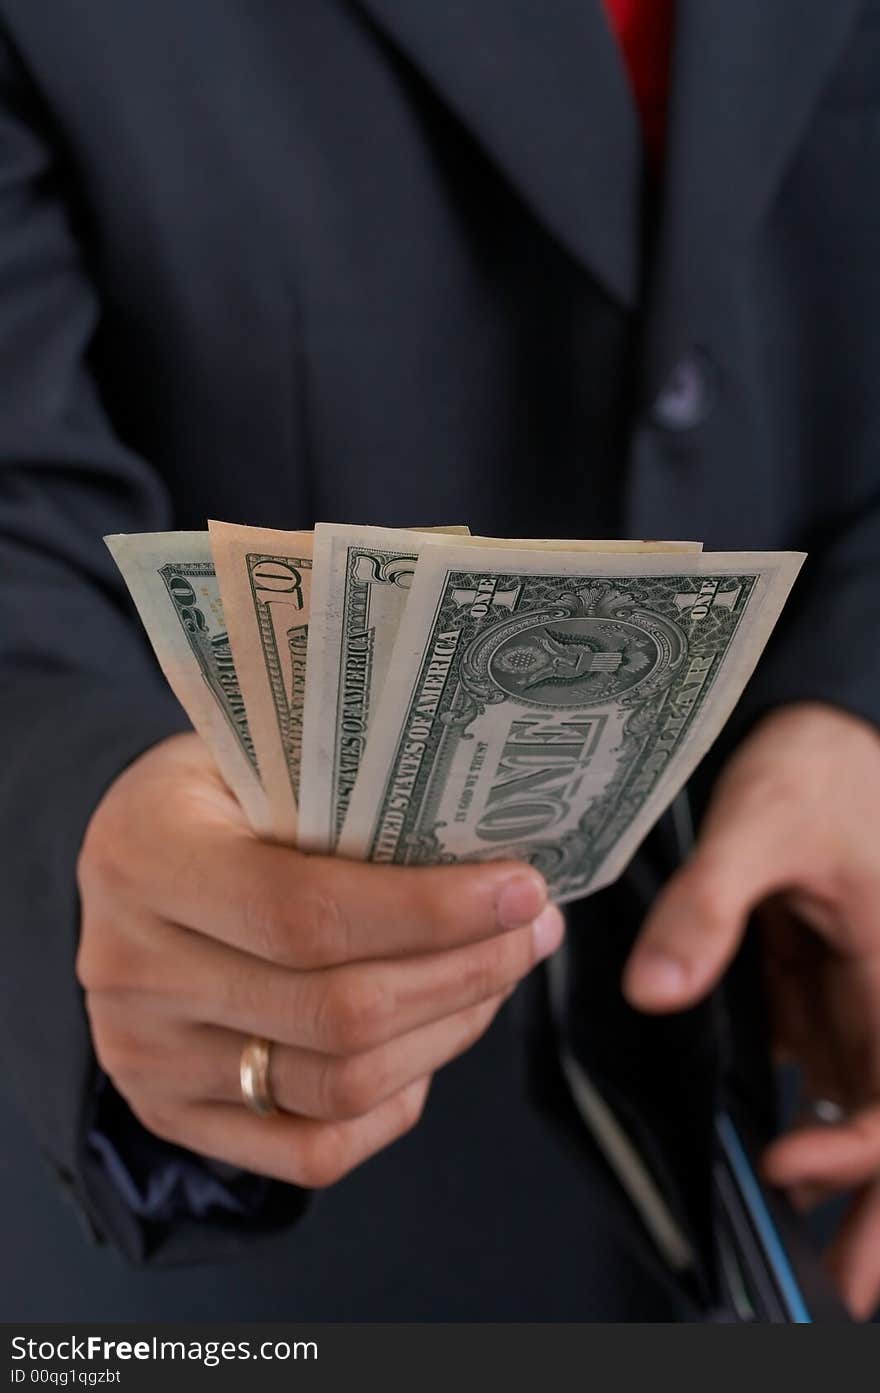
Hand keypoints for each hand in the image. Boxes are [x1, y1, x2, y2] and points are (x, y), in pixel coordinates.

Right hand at [77, 732, 562, 1188]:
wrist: (125, 865)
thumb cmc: (213, 797)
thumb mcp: (254, 759)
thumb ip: (346, 794)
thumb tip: (495, 835)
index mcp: (148, 856)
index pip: (306, 912)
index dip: (432, 913)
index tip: (522, 891)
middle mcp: (131, 969)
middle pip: (337, 1012)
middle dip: (465, 974)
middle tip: (533, 932)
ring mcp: (145, 1058)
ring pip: (339, 1085)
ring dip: (446, 1033)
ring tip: (497, 975)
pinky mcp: (172, 1116)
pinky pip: (313, 1150)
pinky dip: (396, 1104)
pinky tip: (431, 1041)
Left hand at [622, 702, 879, 1318]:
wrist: (822, 717)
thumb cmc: (815, 756)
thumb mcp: (761, 821)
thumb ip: (710, 905)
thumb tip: (657, 989)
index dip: (866, 1153)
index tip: (796, 1169)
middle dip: (878, 1200)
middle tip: (844, 1283)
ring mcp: (864, 983)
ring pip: (865, 1093)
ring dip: (846, 1163)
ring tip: (810, 1229)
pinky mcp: (829, 971)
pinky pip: (830, 1053)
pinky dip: (816, 1102)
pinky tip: (791, 1144)